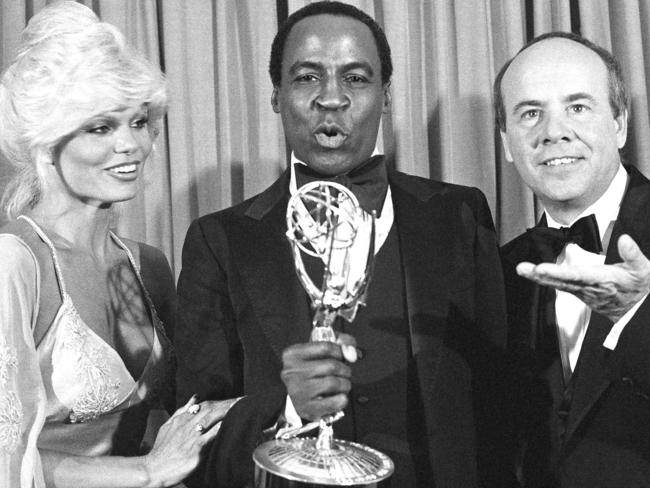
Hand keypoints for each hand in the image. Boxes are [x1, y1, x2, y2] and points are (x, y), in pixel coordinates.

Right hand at [142, 395, 240, 486]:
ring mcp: (191, 436)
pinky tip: (230, 423)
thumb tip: (195, 397)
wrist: (152, 469)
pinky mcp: (195, 449)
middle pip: (211, 409)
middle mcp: (187, 424)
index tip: (236, 399)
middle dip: (229, 403)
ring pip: (211, 418)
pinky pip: (210, 436)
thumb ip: (182, 411)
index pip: (205, 405)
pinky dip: (220, 428)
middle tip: (244, 400)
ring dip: (227, 411)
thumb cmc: (161, 450)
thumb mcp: (168, 426)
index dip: (221, 401)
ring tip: (242, 406)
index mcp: (182, 418)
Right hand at [280, 333, 357, 420]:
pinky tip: (339, 397)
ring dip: (345, 384)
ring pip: (334, 383)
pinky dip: (342, 399)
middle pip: (332, 366)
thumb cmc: (312, 370)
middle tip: (343, 373)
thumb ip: (342, 342)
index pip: (326, 347)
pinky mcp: (307, 408)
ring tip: (342, 385)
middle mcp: (292, 372)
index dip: (340, 351)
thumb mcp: (322, 349)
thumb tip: (351, 353)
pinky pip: (334, 402)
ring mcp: (298, 391)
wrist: (298, 396)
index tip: (340, 356)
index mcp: (293, 354)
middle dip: (345, 369)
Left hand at [517, 234, 649, 321]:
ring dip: (538, 277)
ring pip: (557, 284)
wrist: (637, 310)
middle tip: (523, 268)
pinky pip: (559, 286)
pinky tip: (534, 274)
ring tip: (522, 269)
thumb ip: (633, 255)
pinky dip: (545, 280)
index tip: (542, 268)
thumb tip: (625, 239)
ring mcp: (582, 292)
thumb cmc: (639, 288)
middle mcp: (589, 288)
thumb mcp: (643, 270)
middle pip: (561, 281)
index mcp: (603, 280)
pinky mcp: (579, 293)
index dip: (558, 272)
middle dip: (541, 275)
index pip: (577, 275)